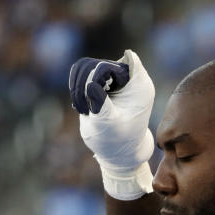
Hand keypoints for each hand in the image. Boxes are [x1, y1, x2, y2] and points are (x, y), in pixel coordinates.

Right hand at [69, 50, 154, 199]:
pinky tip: (83, 108)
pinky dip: (76, 90)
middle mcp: (127, 77)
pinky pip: (81, 75)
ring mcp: (113, 79)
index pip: (117, 62)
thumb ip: (101, 103)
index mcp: (138, 83)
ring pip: (84, 66)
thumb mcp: (109, 124)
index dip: (102, 74)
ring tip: (83, 110)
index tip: (99, 96)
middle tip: (85, 108)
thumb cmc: (119, 141)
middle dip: (84, 84)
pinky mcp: (101, 83)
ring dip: (77, 87)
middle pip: (95, 63)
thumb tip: (90, 83)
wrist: (119, 152)